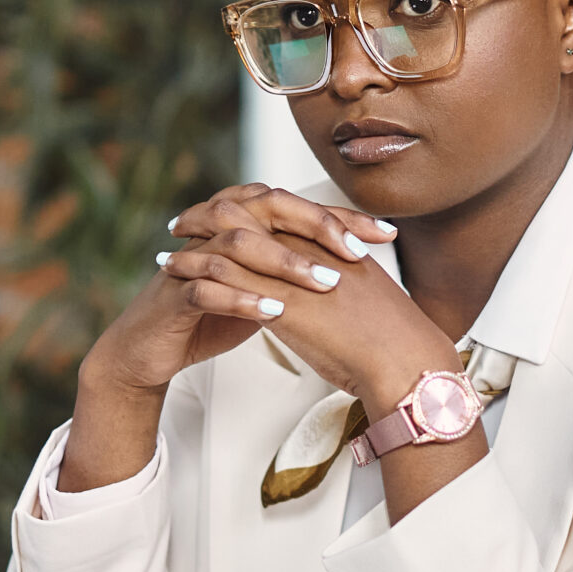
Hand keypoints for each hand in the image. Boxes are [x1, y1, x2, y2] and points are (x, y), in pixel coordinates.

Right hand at [61, 186, 400, 492]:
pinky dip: (243, 299)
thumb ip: (295, 270)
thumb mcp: (261, 288)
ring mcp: (192, 257)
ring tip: (325, 283)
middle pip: (267, 207)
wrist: (150, 348)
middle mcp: (215, 229)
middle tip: (355, 251)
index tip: (387, 233)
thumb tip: (353, 268)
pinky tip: (275, 312)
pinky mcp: (175, 292)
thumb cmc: (209, 314)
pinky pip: (208, 287)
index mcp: (241, 221)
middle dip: (315, 226)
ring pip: (239, 244)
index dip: (342, 217)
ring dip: (285, 263)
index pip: (297, 206)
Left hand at [163, 191, 455, 414]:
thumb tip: (334, 286)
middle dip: (210, 215)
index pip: (279, 212)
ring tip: (168, 253)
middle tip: (183, 222)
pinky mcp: (281, 300)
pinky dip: (197, 274)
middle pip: (249, 214)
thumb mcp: (367, 298)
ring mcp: (294, 272)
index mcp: (332, 243)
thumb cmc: (394, 341)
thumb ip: (347, 283)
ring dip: (196, 245)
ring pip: (231, 243)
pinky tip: (176, 279)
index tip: (220, 212)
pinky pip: (228, 278)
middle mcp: (310, 248)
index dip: (246, 210)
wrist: (404, 361)